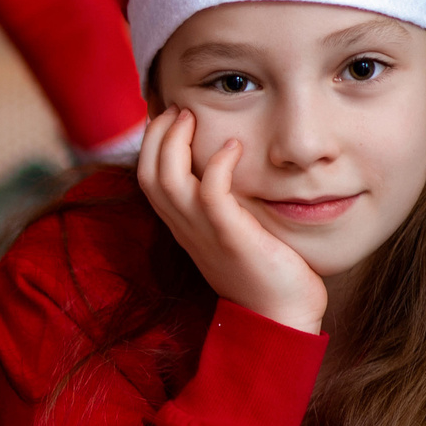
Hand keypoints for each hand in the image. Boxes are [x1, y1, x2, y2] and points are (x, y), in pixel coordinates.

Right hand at [137, 107, 326, 334]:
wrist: (278, 316)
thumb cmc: (264, 274)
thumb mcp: (233, 233)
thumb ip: (224, 206)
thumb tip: (229, 175)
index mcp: (182, 226)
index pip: (147, 176)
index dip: (152, 143)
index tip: (170, 117)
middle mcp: (185, 227)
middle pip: (148, 172)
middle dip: (156, 134)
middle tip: (177, 109)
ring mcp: (203, 232)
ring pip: (166, 179)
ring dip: (175, 141)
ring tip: (191, 117)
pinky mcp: (230, 236)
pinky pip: (211, 193)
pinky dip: (218, 164)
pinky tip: (234, 146)